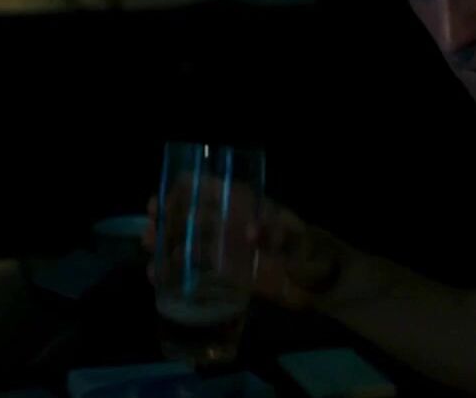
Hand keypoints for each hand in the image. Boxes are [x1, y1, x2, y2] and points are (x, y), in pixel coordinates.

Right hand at [143, 196, 342, 309]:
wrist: (328, 287)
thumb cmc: (319, 256)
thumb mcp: (305, 245)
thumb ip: (281, 238)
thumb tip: (249, 231)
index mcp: (251, 206)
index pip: (213, 187)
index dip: (186, 189)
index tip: (162, 200)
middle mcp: (234, 222)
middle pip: (193, 214)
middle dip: (167, 219)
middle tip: (147, 232)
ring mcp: (229, 247)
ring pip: (189, 240)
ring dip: (166, 245)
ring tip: (149, 258)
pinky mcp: (228, 272)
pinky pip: (196, 268)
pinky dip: (176, 270)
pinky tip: (160, 279)